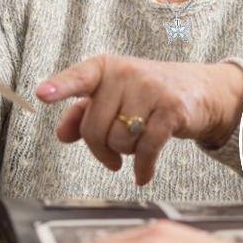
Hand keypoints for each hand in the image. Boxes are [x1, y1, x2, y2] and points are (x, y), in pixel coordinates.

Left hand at [36, 55, 242, 184]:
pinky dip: (143, 168)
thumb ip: (83, 112)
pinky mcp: (172, 109)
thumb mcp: (114, 96)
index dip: (60, 87)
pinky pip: (147, 149)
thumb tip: (62, 133)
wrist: (201, 90)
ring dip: (126, 153)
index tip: (41, 94)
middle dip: (101, 148)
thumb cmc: (148, 94)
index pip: (79, 78)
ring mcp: (151, 89)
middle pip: (94, 128)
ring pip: (119, 141)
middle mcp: (127, 73)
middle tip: (113, 152)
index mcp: (106, 67)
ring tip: (137, 142)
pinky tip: (143, 175)